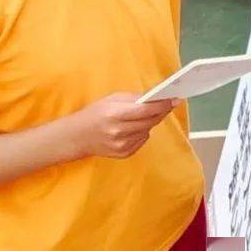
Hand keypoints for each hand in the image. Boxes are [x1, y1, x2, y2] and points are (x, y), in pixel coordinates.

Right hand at [65, 93, 179, 158]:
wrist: (77, 136)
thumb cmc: (96, 113)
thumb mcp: (112, 99)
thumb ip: (134, 98)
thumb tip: (157, 97)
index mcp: (114, 114)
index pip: (145, 110)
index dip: (162, 105)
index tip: (174, 99)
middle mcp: (118, 131)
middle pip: (150, 121)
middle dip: (161, 112)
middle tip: (169, 103)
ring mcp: (121, 145)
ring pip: (148, 130)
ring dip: (151, 122)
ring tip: (148, 114)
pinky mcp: (123, 154)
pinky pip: (142, 140)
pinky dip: (142, 132)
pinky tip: (135, 127)